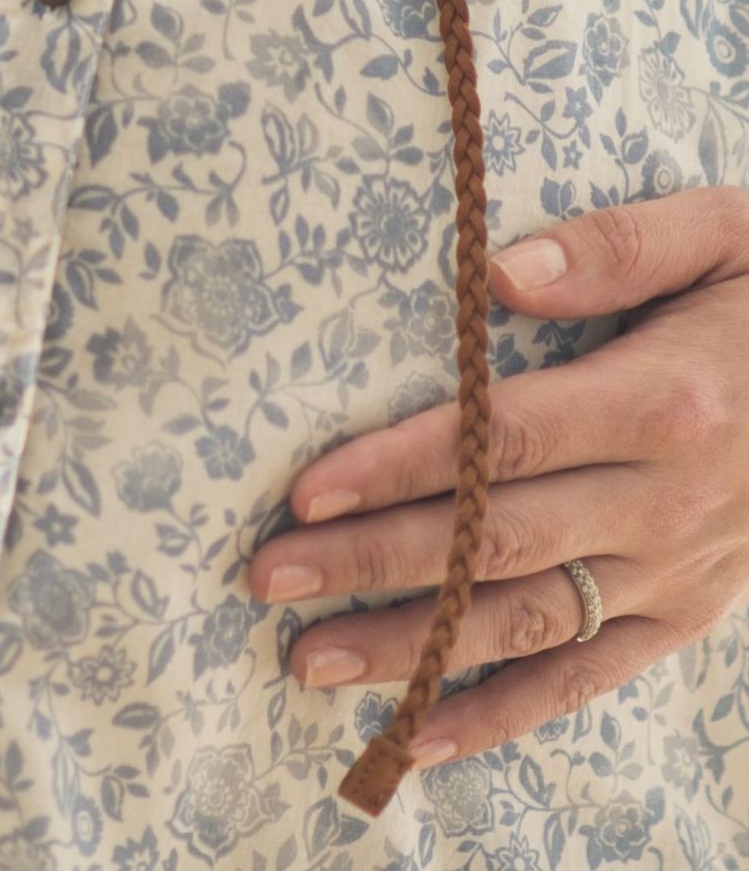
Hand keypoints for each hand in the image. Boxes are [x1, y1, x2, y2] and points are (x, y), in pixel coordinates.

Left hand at [248, 188, 748, 766]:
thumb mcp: (725, 235)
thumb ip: (613, 247)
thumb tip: (498, 271)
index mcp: (666, 403)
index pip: (504, 441)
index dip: (402, 467)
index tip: (308, 487)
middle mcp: (667, 503)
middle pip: (494, 541)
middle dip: (371, 561)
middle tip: (264, 572)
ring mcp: (678, 573)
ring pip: (526, 623)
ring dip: (413, 649)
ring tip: (305, 658)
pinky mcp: (687, 616)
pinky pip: (584, 676)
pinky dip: (500, 712)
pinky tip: (415, 732)